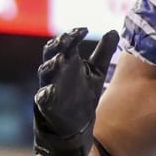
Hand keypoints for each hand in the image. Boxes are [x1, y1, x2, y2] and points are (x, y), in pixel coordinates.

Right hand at [34, 28, 119, 155]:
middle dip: (59, 45)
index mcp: (67, 62)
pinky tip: (48, 91)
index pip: (66, 43)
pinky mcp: (46, 106)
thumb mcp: (95, 72)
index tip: (85, 29)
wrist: (75, 126)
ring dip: (51, 65)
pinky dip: (45, 94)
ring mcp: (49, 88)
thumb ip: (102, 52)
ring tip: (60, 59)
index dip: (72, 34)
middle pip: (51, 53)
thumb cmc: (82, 95)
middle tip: (68, 38)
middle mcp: (56, 72)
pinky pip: (42, 98)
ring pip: (45, 73)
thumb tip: (113, 31)